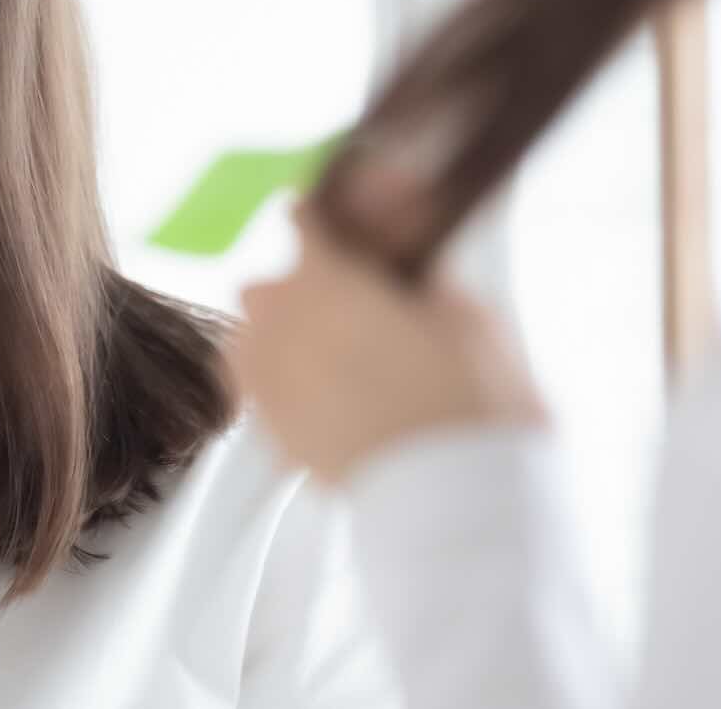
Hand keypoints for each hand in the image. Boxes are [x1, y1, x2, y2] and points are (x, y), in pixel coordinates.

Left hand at [230, 203, 546, 484]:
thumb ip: (423, 278)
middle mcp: (282, 328)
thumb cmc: (473, 398)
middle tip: (349, 306)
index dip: (325, 217)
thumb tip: (405, 267)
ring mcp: (270, 389)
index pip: (304, 221)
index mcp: (327, 280)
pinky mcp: (274, 442)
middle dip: (298, 288)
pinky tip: (324, 401)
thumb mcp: (469, 316)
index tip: (341, 224)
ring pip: (247, 343)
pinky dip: (281, 389)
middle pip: (265, 287)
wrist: (456, 502)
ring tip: (323, 357)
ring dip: (275, 339)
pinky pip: (260, 397)